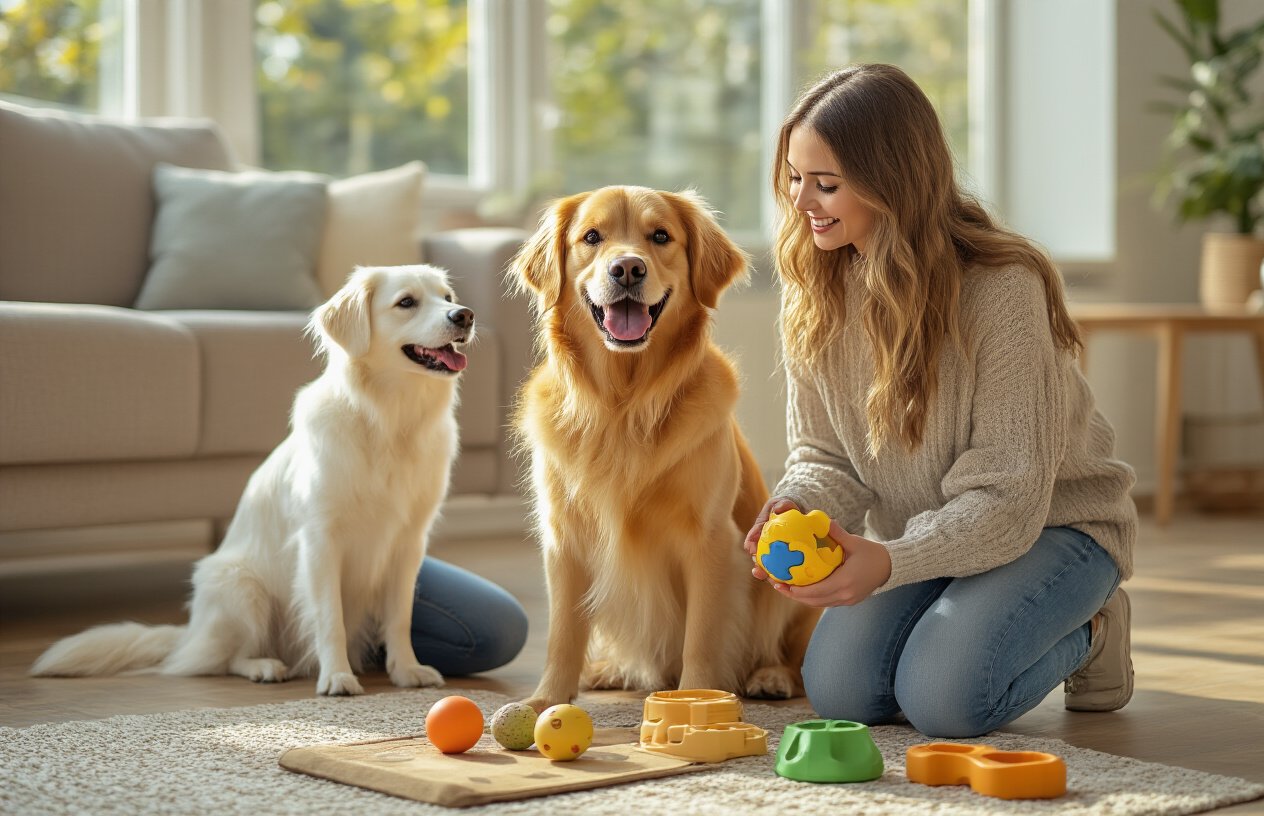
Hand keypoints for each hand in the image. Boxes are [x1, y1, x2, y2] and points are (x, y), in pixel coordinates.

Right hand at [744, 496, 799, 581]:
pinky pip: (783, 572)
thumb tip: (779, 509)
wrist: (799, 516)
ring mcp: (773, 555)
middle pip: (758, 558)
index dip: (750, 544)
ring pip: (769, 568)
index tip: (752, 549)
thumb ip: (782, 505)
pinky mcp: (784, 562)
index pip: (752, 539)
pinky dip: (785, 579)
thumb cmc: (788, 509)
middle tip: (759, 571)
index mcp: (760, 532)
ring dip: (769, 577)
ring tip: (773, 583)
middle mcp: (763, 546)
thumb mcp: (784, 503)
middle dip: (757, 567)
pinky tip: (789, 585)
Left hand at [767, 520, 891, 606]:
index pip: (817, 591)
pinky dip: (812, 598)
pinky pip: (825, 602)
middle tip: (777, 584)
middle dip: (794, 595)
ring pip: (819, 603)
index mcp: (845, 581)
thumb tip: (823, 520)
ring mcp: (847, 600)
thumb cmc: (873, 553)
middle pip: (814, 600)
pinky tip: (801, 589)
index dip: (798, 590)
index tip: (782, 583)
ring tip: (785, 588)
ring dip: (801, 598)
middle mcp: (845, 594)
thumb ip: (838, 533)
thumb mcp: (855, 542)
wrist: (890, 567)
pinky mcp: (848, 600)